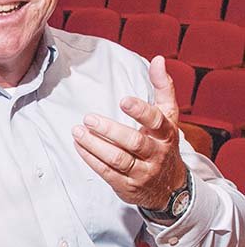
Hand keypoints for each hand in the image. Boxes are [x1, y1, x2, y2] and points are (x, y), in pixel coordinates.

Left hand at [72, 55, 186, 208]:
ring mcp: (142, 172)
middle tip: (89, 118)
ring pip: (118, 159)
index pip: (157, 121)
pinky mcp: (127, 186)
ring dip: (95, 145)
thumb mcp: (169, 117)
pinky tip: (79, 145)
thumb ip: (163, 88)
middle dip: (110, 130)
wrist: (169, 187)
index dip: (141, 111)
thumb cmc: (163, 143)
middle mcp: (156, 154)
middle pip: (134, 142)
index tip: (123, 101)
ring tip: (78, 131)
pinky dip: (91, 158)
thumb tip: (159, 59)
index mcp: (167, 134)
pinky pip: (107, 172)